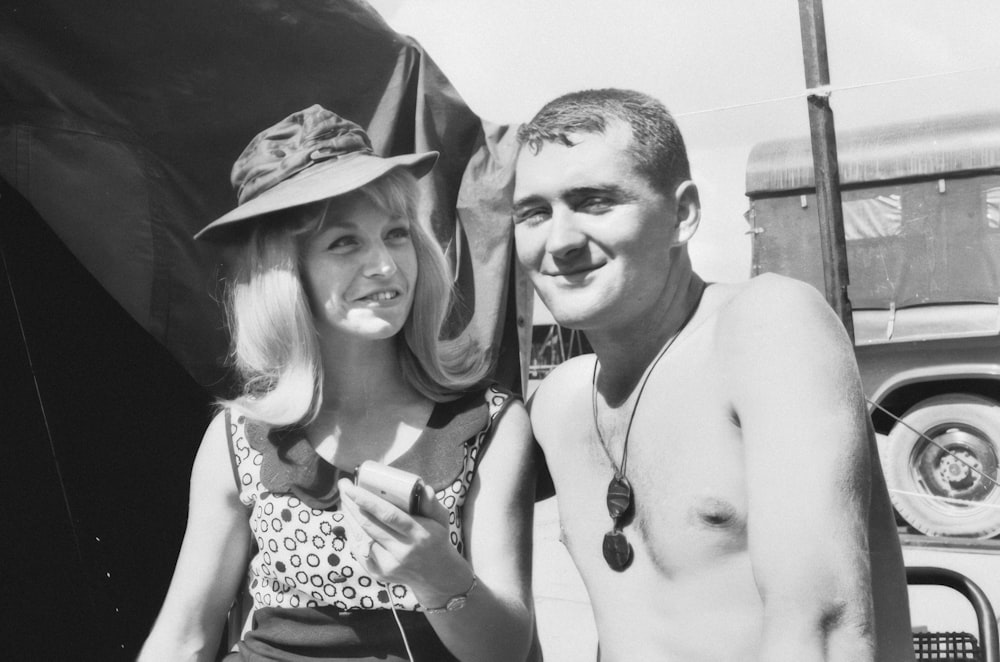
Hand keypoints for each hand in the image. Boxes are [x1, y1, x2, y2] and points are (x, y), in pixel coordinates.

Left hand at [337, 479, 473, 607]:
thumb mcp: (442, 520)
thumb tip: (424, 488)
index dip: (368, 501)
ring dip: (349, 516)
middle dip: (352, 504)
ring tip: (343, 499)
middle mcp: (402, 551)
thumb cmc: (436, 540)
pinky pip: (359, 549)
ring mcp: (388, 565)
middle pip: (370, 525)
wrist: (435, 576)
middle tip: (343, 485)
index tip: (352, 487)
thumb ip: (432, 504)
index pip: (389, 516)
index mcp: (419, 535)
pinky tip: (348, 518)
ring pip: (361, 536)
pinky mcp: (378, 573)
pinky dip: (351, 532)